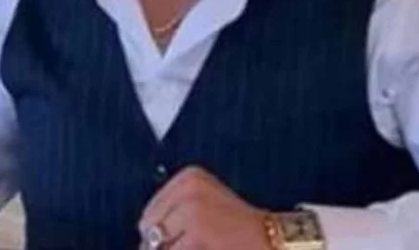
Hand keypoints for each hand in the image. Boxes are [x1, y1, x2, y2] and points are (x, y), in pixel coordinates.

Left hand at [138, 167, 270, 249]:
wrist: (276, 240)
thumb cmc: (238, 229)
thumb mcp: (203, 206)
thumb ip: (172, 217)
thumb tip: (142, 243)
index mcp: (190, 177)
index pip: (150, 214)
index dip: (160, 236)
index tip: (184, 238)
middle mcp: (189, 188)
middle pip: (149, 229)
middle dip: (162, 246)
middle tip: (194, 243)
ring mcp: (194, 210)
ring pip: (158, 246)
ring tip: (204, 244)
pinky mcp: (199, 231)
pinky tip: (206, 249)